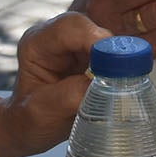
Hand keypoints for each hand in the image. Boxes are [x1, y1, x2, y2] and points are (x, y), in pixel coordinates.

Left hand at [0, 12, 113, 152]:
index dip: (95, 40)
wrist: (30, 129)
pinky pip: (112, 53)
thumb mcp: (44, 112)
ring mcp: (75, 45)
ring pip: (106, 39)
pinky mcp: (90, 56)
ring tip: (121, 83)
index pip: (69, 28)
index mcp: (36, 44)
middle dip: (111, 50)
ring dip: (118, 59)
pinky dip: (120, 67)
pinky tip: (120, 83)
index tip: (114, 64)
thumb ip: (71, 96)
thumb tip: (104, 85)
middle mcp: (56, 37)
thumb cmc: (30, 120)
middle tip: (125, 75)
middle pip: (91, 28)